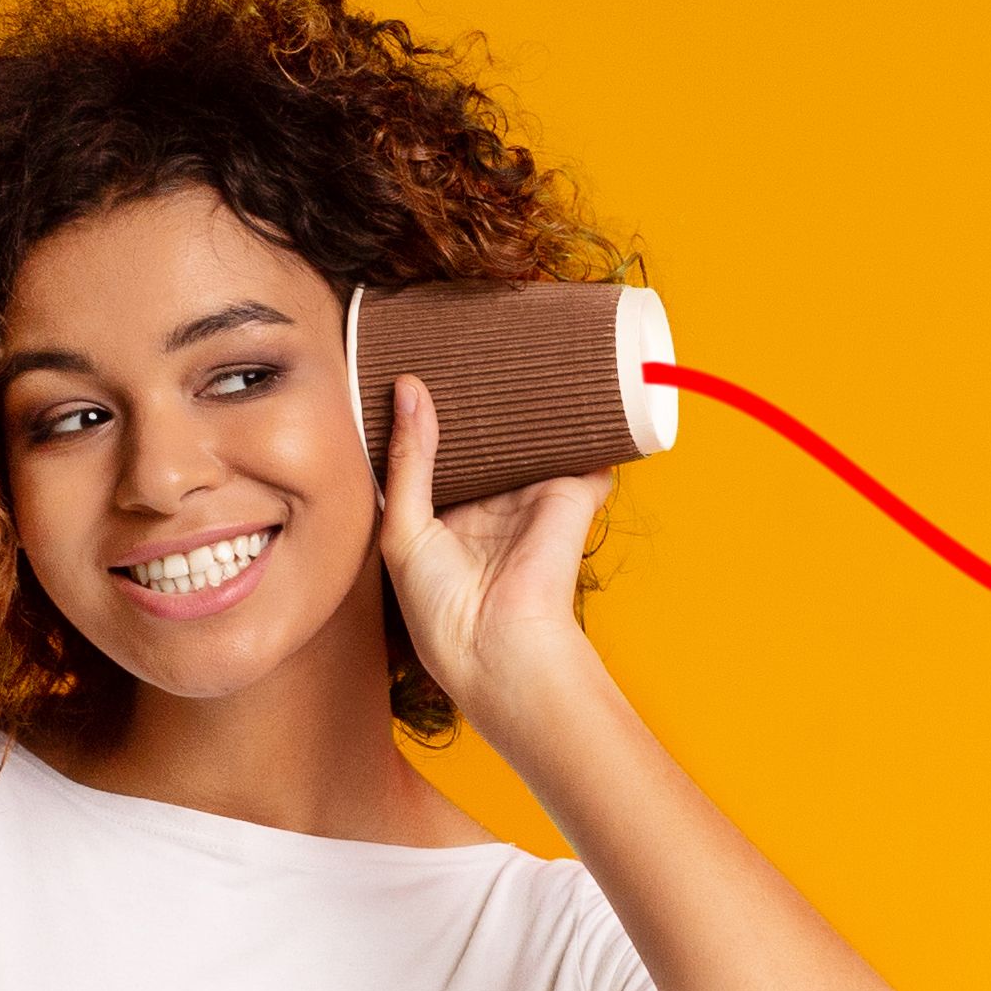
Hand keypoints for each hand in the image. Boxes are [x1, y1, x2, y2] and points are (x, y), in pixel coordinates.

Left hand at [372, 369, 618, 743]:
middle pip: (486, 438)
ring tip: (513, 346)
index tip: (416, 364)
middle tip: (464, 343)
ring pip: (532, 439)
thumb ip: (409, 458)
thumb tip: (410, 388)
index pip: (439, 450)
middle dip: (479, 398)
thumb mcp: (403, 527)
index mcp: (447, 515)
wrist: (498, 646)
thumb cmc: (440, 608)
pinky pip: (585, 451)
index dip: (430, 413)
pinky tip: (576, 381)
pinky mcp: (571, 496)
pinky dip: (588, 422)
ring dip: (529, 404)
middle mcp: (491, 503)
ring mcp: (532, 498)